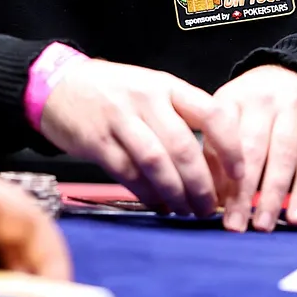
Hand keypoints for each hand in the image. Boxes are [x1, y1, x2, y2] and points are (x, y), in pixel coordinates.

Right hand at [39, 59, 242, 215]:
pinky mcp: (97, 142)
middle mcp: (148, 100)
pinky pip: (128, 174)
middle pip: (184, 147)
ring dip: (175, 193)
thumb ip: (181, 116)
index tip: (239, 176)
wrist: (57, 85)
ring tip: (186, 211)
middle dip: (202, 184)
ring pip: (156, 163)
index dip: (231, 149)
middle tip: (210, 207)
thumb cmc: (113, 92)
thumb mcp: (152, 89)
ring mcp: (121, 120)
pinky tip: (159, 205)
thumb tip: (216, 162)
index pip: (213, 114)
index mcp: (168, 86)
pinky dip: (147, 194)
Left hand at [209, 64, 296, 232]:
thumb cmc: (254, 107)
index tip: (214, 207)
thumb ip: (216, 151)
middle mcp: (264, 100)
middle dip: (243, 192)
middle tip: (235, 226)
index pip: (223, 137)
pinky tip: (296, 216)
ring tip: (263, 226)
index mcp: (233, 97)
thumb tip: (210, 199)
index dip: (219, 173)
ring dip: (272, 196)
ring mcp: (295, 109)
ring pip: (283, 157)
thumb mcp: (229, 115)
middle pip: (253, 149)